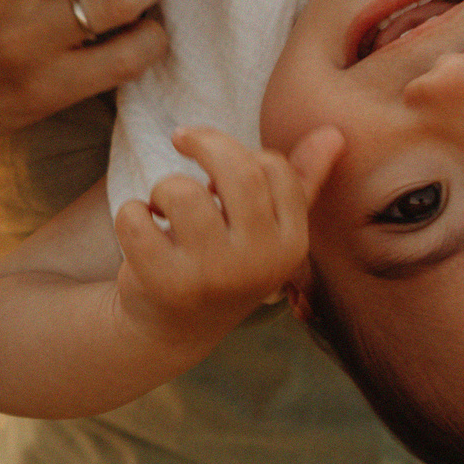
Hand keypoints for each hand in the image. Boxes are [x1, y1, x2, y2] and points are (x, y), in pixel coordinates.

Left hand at [112, 126, 343, 343]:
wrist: (174, 330)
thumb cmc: (224, 264)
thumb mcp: (267, 230)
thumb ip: (300, 181)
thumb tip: (334, 133)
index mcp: (292, 244)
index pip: (272, 167)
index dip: (238, 151)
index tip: (217, 158)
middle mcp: (259, 262)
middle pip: (236, 170)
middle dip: (202, 142)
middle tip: (181, 137)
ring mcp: (212, 275)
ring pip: (180, 190)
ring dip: (163, 188)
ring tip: (164, 210)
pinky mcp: (164, 282)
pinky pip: (135, 216)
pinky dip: (130, 213)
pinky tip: (142, 230)